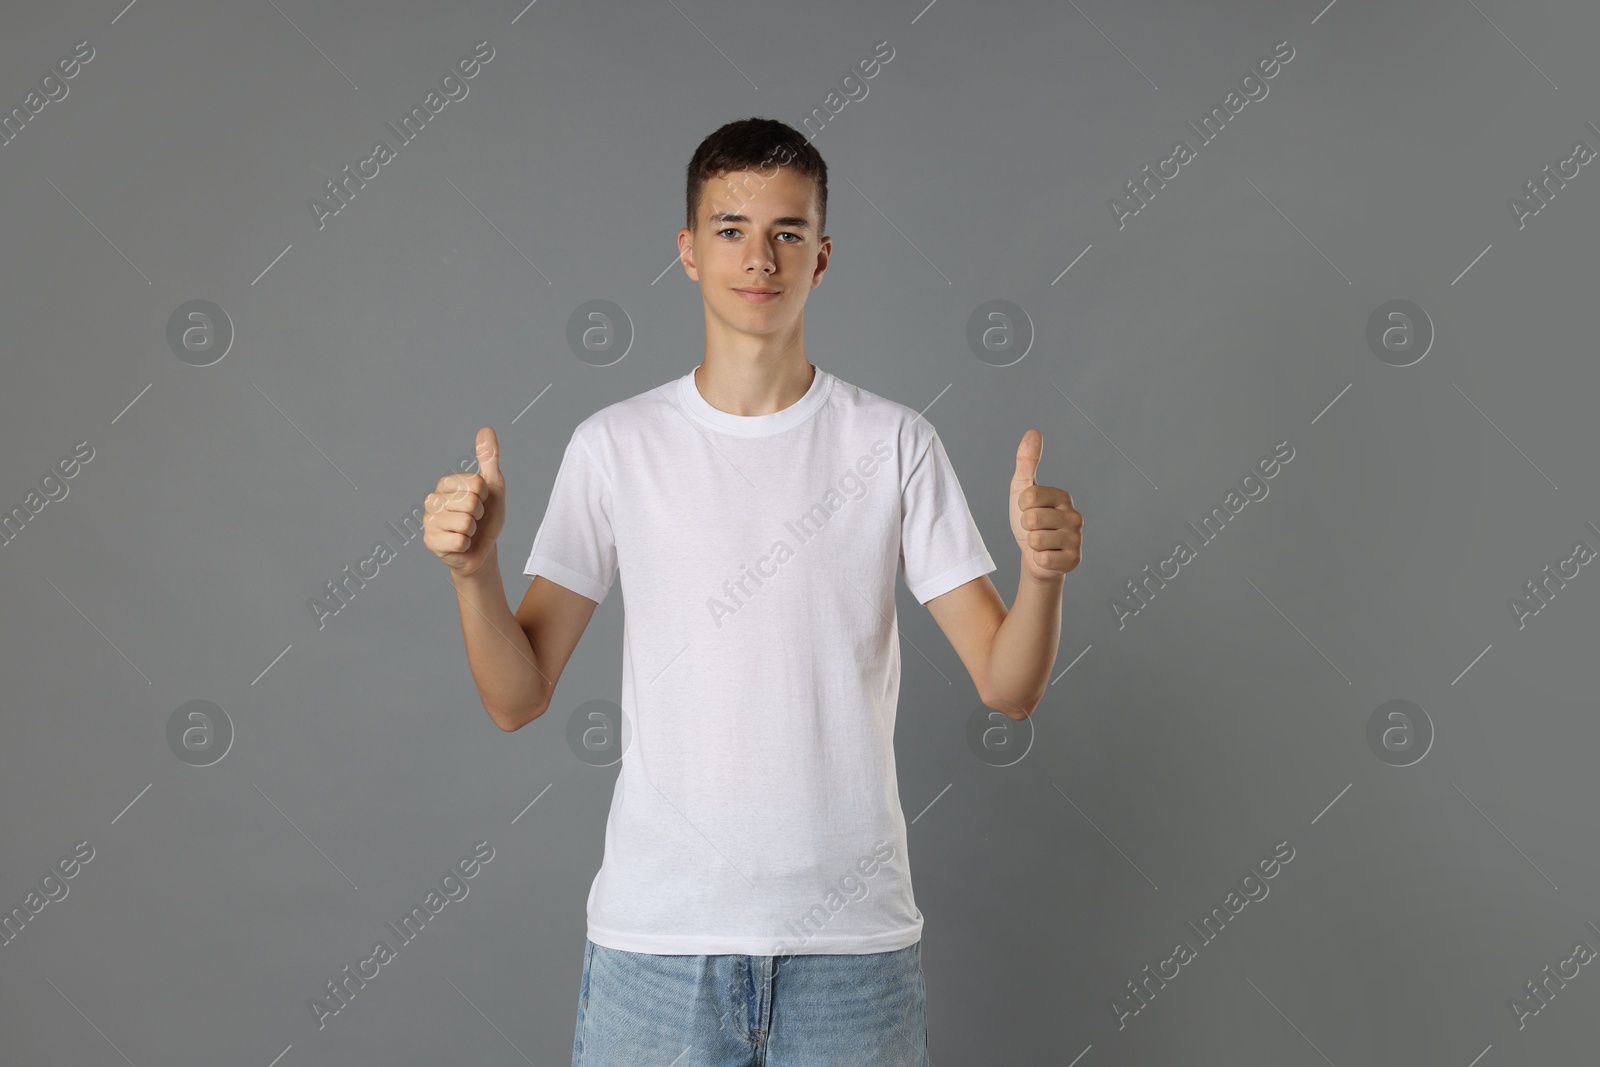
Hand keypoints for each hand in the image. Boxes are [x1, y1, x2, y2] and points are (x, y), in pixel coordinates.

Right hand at [424, 426, 506, 576]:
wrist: (482, 550)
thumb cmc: (486, 518)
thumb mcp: (493, 487)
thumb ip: (489, 458)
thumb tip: (486, 429)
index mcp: (446, 483)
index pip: (476, 484)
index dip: (485, 496)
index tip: (481, 503)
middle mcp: (432, 499)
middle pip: (471, 502)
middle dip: (480, 514)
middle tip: (474, 520)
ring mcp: (428, 520)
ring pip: (465, 522)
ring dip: (472, 531)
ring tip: (466, 531)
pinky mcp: (430, 542)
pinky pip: (459, 540)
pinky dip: (466, 544)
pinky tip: (459, 544)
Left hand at [1008, 428, 1081, 581]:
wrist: (1036, 557)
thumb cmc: (1029, 522)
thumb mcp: (1022, 489)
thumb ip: (1027, 461)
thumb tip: (1033, 431)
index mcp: (1063, 496)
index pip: (1029, 496)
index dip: (1020, 506)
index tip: (1027, 511)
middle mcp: (1075, 515)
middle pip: (1031, 518)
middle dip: (1025, 527)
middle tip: (1034, 530)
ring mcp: (1076, 539)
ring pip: (1036, 539)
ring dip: (1032, 544)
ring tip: (1040, 543)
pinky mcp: (1074, 560)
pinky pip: (1043, 559)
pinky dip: (1038, 560)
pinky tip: (1047, 557)